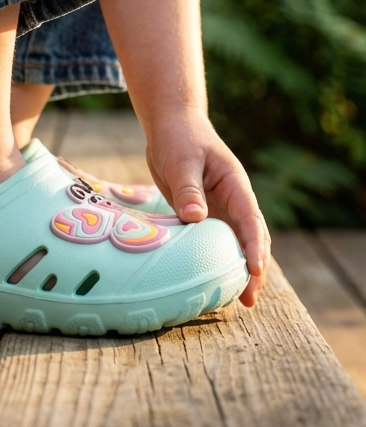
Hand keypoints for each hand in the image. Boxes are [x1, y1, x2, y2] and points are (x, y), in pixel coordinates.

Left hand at [145, 108, 270, 306]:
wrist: (172, 126)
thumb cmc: (179, 138)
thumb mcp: (182, 160)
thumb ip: (188, 188)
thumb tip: (195, 218)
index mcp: (235, 185)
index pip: (251, 220)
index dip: (254, 246)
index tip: (256, 271)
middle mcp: (234, 200)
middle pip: (251, 238)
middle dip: (254, 268)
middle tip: (249, 299)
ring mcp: (221, 209)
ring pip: (236, 244)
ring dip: (238, 269)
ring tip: (238, 301)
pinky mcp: (205, 215)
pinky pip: (214, 242)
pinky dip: (217, 261)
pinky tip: (211, 281)